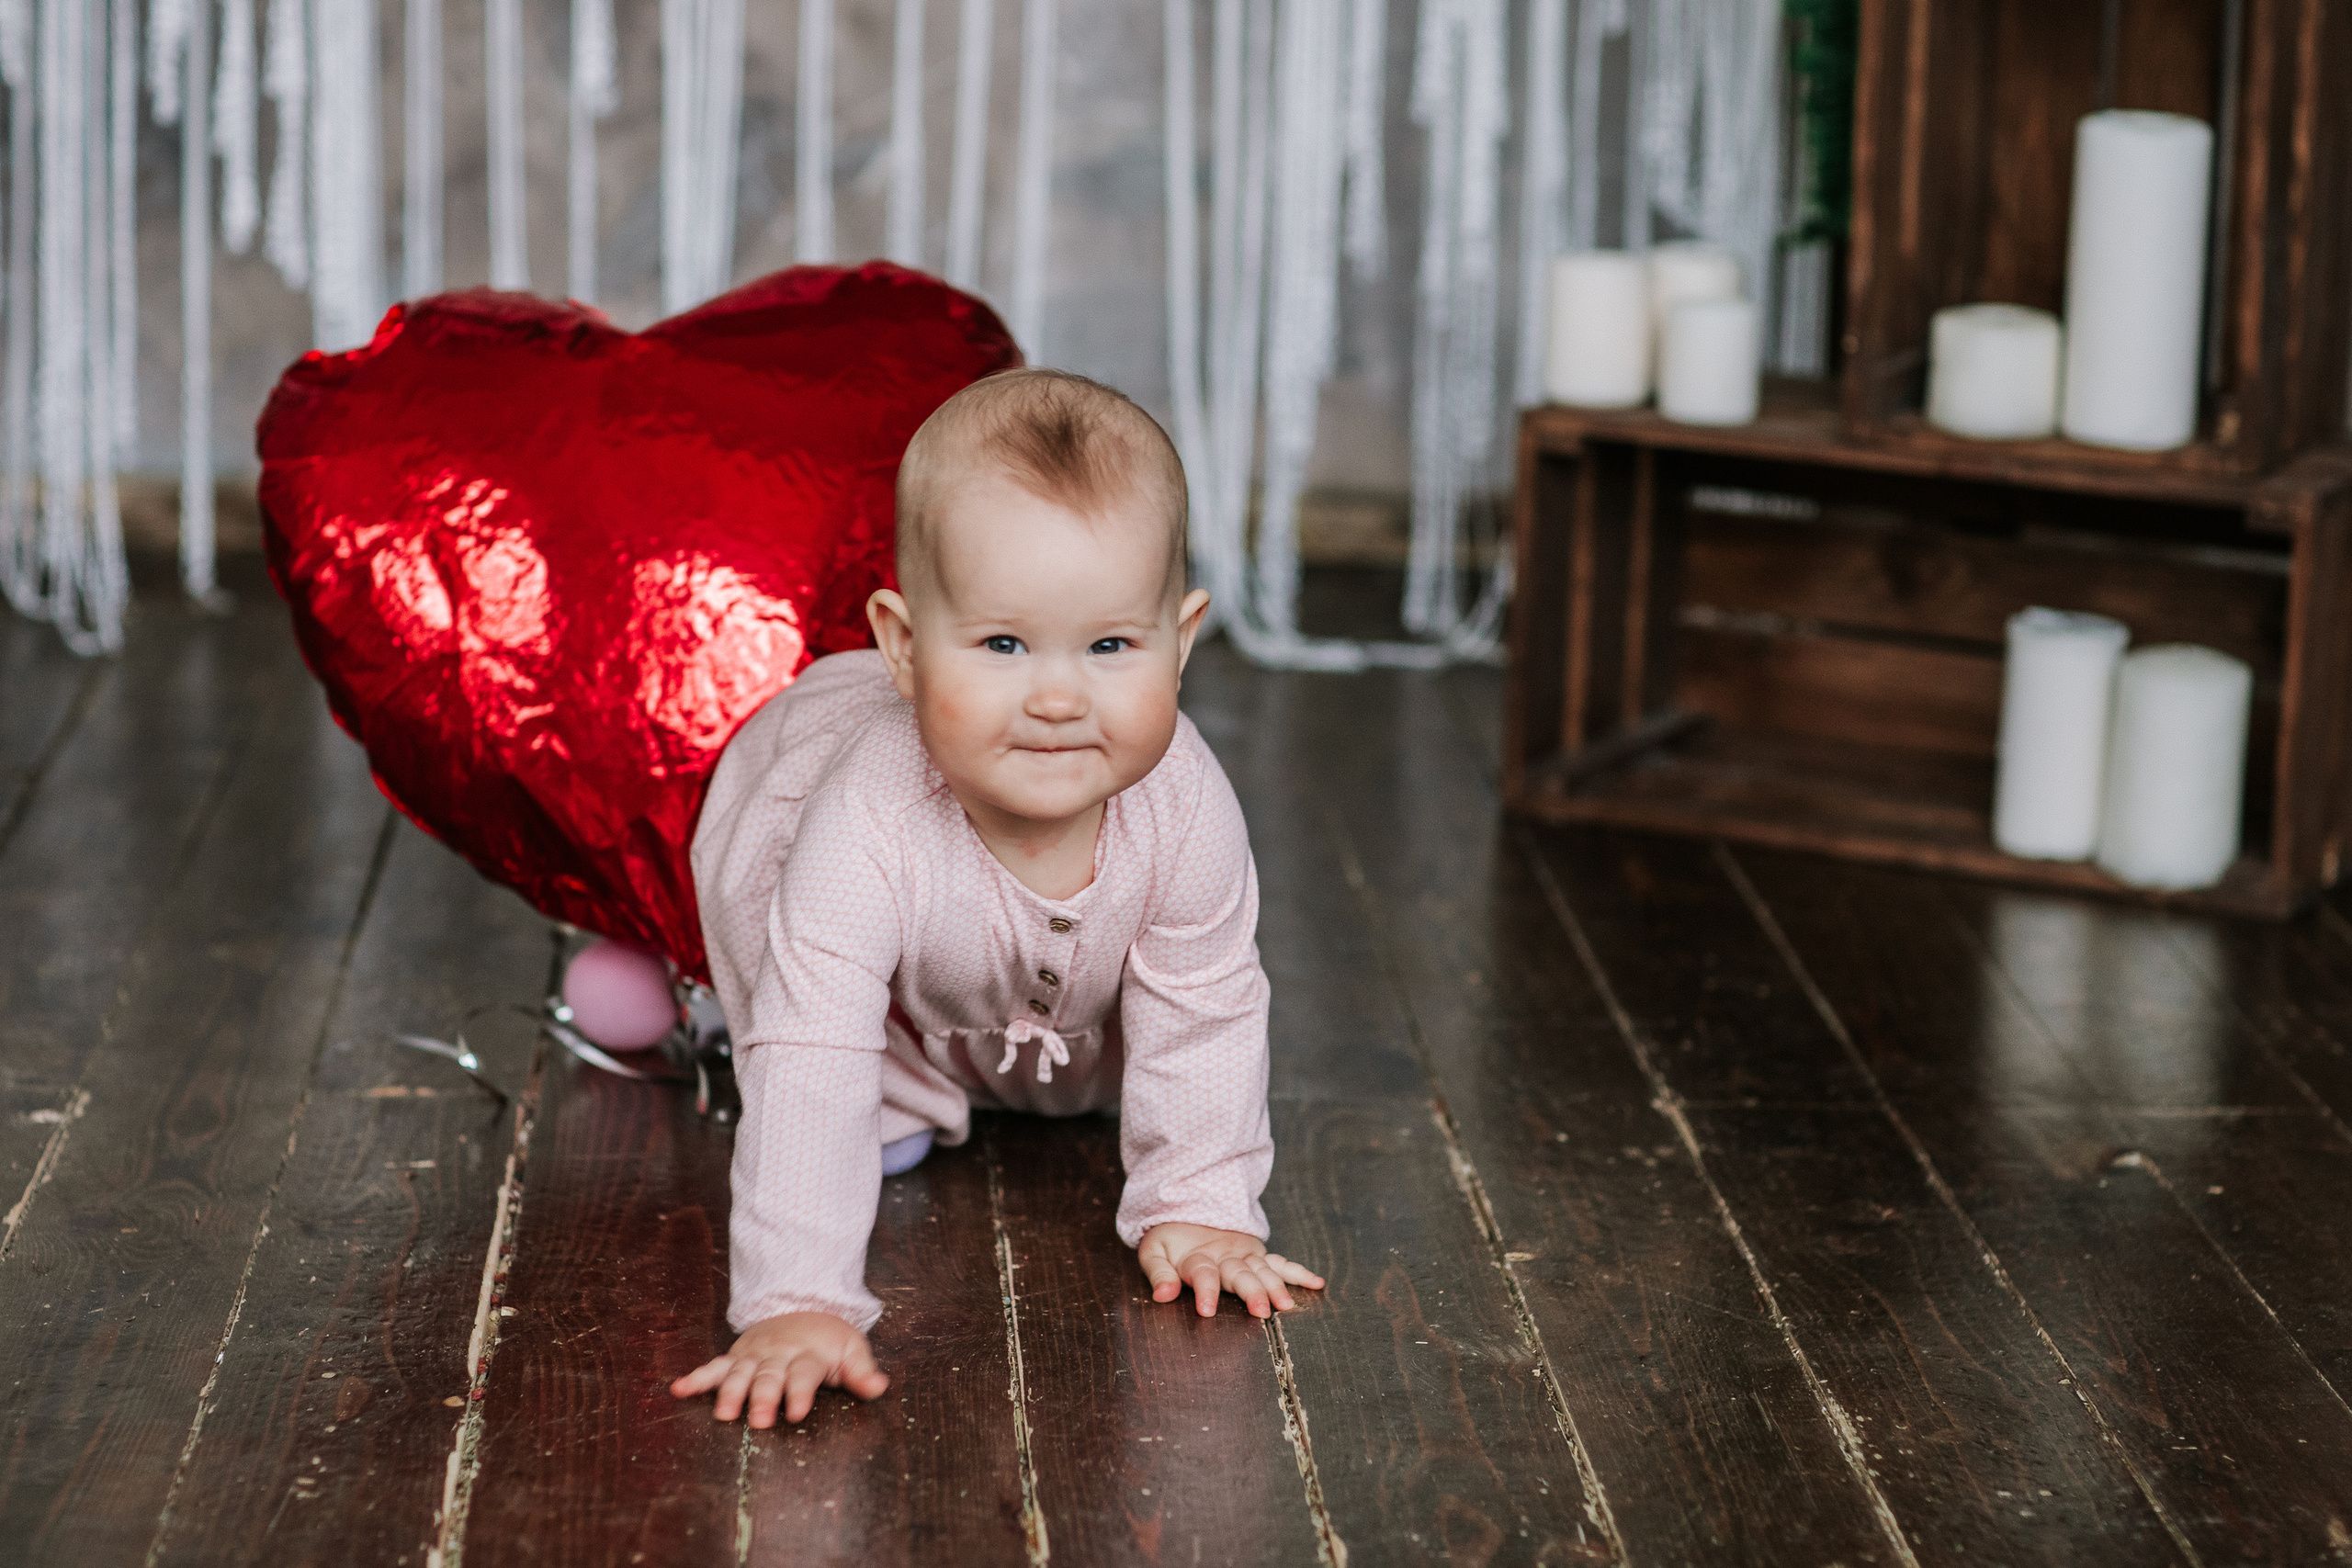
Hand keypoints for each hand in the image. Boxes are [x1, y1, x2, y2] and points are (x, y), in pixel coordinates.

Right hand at [668, 1311, 889, 1427]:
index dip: (800, 1393)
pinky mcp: (736, 1358)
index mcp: (807, 1355)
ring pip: (739, 1373)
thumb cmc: (828, 1340)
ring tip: (724, 1413)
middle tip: (759, 1420)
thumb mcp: (852, 1350)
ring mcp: (754, 1356)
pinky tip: (678, 1389)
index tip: (796, 1412)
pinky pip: (714, 1367)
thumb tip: (880, 1387)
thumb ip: (862, 1372)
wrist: (803, 1306)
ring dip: (730, 1392)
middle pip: (769, 1376)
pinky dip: (696, 1378)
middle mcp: (777, 1355)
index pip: (804, 1374)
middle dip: (763, 1397)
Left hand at [1137, 1223, 1324, 1318]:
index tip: (1207, 1310)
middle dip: (1251, 1292)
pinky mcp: (1257, 1255)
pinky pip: (1280, 1263)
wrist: (1188, 1209)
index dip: (1205, 1291)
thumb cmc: (1171, 1239)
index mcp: (1198, 1257)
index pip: (1203, 1274)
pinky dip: (1299, 1273)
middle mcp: (1225, 1256)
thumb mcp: (1153, 1251)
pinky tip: (1316, 1283)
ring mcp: (1245, 1255)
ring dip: (1276, 1286)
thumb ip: (1158, 1273)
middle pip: (1240, 1274)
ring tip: (1286, 1305)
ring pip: (1263, 1270)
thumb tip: (1162, 1295)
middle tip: (1261, 1311)